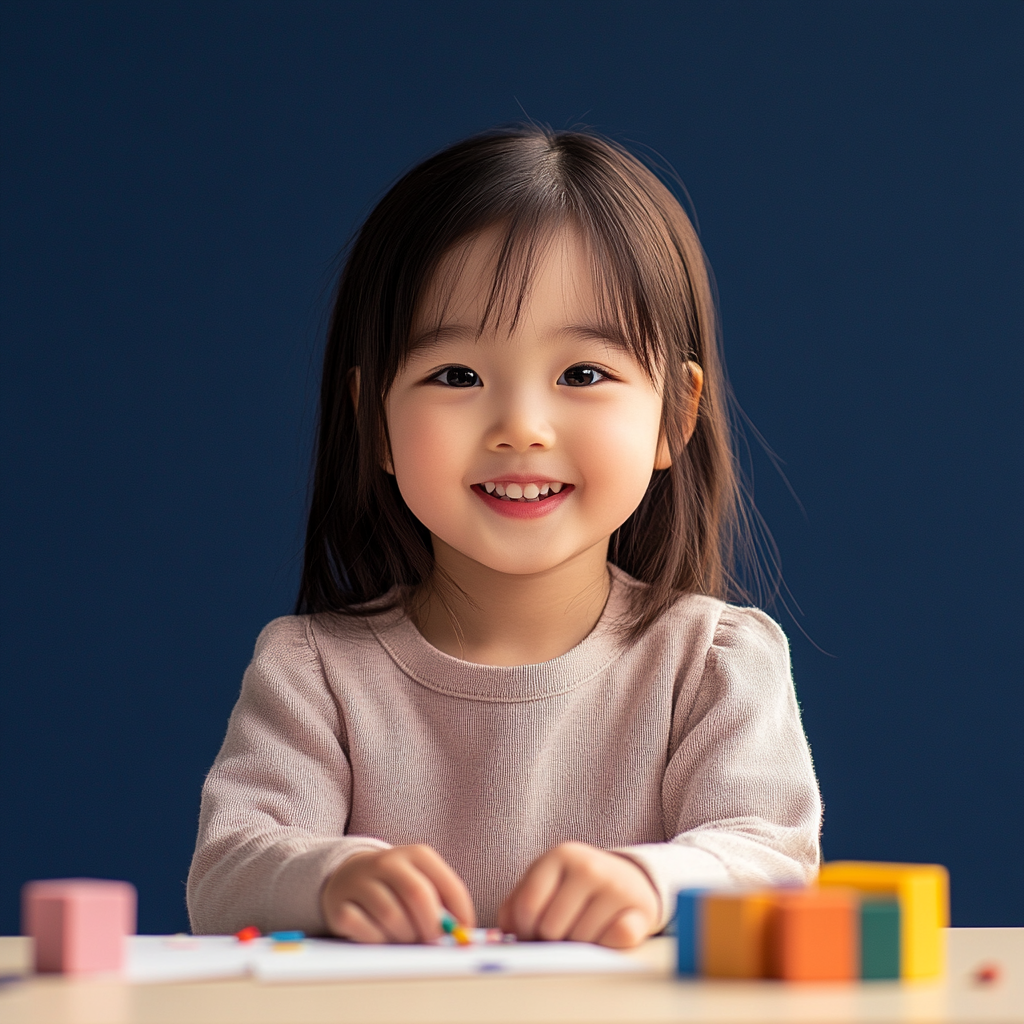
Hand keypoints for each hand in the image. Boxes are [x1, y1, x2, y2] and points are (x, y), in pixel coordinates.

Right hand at [320, 844, 475, 942]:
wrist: (349, 876)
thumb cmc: (397, 886)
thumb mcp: (422, 882)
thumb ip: (443, 903)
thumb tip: (460, 933)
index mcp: (417, 854)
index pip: (447, 884)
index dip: (460, 913)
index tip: (463, 934)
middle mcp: (387, 862)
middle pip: (418, 895)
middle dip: (431, 926)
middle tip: (433, 942)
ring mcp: (360, 881)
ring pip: (391, 916)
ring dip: (403, 936)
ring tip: (404, 936)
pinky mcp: (339, 905)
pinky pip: (364, 929)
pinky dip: (377, 939)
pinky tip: (379, 936)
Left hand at [497, 842, 659, 947]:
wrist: (629, 880)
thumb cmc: (577, 887)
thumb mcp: (544, 883)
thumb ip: (516, 905)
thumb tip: (504, 933)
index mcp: (559, 856)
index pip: (527, 906)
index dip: (524, 930)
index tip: (532, 931)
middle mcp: (588, 866)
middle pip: (551, 928)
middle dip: (552, 940)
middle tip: (563, 931)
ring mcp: (616, 886)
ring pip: (580, 941)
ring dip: (578, 946)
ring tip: (586, 928)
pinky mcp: (640, 910)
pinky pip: (615, 942)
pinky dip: (608, 947)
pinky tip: (609, 931)